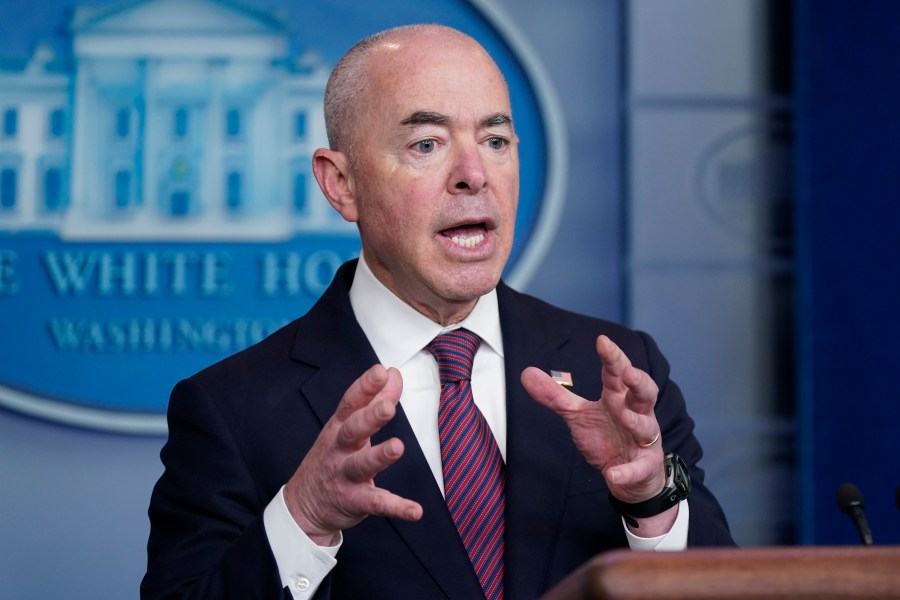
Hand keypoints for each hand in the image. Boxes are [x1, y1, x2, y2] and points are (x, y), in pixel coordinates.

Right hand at [283, 364, 422, 545]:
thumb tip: (393, 374)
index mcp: (339, 427)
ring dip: (379, 456)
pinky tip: (415, 510)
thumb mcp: (348, 427)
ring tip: (397, 447)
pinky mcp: (354, 501)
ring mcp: (345, 476)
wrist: (304, 505)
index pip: (350, 403)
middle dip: (369, 418)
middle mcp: (339, 449)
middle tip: (387, 407)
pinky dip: (397, 507)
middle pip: (353, 430)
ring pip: (361, 465)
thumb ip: (373, 400)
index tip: (380, 372)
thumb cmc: (332, 457)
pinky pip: (377, 503)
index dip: (364, 387)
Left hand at [521, 335, 666, 504]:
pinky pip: (639, 468)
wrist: (629, 476)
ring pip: (647, 427)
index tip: (602, 341)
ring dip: (637, 421)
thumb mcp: (578, 415)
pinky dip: (627, 472)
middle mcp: (635, 414)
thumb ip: (556, 396)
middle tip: (628, 373)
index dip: (612, 357)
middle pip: (645, 393)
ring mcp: (643, 440)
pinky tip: (613, 474)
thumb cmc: (607, 437)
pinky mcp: (644, 466)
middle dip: (639, 382)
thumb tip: (526, 373)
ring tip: (625, 417)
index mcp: (618, 398)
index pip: (617, 374)